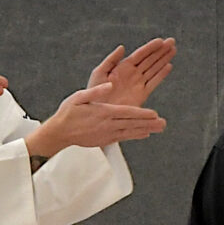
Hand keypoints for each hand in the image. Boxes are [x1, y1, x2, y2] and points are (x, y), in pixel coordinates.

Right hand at [26, 80, 165, 159]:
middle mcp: (107, 125)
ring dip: (146, 130)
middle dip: (149, 123)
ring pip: (130, 132)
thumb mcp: (78, 97)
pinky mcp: (104, 140)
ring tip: (159, 129)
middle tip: (163, 124)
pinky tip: (144, 134)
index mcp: (103, 112)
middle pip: (132, 124)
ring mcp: (106, 134)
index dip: (142, 113)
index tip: (154, 113)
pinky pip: (123, 137)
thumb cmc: (68, 112)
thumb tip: (110, 85)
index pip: (126, 113)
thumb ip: (95, 92)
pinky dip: (135, 136)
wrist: (60, 133)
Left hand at [89, 37, 175, 109]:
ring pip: (154, 69)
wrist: (97, 112)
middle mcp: (132, 74)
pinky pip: (153, 83)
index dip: (150, 47)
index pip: (140, 54)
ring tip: (173, 49)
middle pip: (150, 60)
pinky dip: (161, 75)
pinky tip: (169, 66)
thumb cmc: (94, 92)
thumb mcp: (99, 73)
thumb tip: (122, 47)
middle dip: (161, 51)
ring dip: (164, 59)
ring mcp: (138, 84)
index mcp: (122, 67)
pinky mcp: (141, 95)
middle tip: (172, 41)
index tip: (161, 40)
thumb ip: (111, 60)